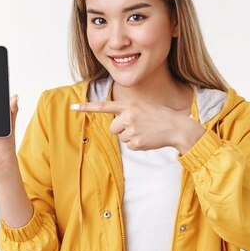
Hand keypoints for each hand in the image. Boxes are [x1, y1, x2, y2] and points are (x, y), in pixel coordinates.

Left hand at [71, 100, 204, 152]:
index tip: (73, 107)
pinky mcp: (136, 142)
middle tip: (138, 126)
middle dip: (121, 129)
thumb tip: (115, 124)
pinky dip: (136, 145)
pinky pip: (128, 146)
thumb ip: (126, 111)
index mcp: (128, 105)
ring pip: (120, 137)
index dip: (87, 107)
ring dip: (130, 137)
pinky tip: (147, 138)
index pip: (103, 106)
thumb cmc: (158, 116)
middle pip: (113, 128)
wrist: (176, 127)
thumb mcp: (142, 106)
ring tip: (144, 131)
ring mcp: (131, 130)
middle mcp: (128, 116)